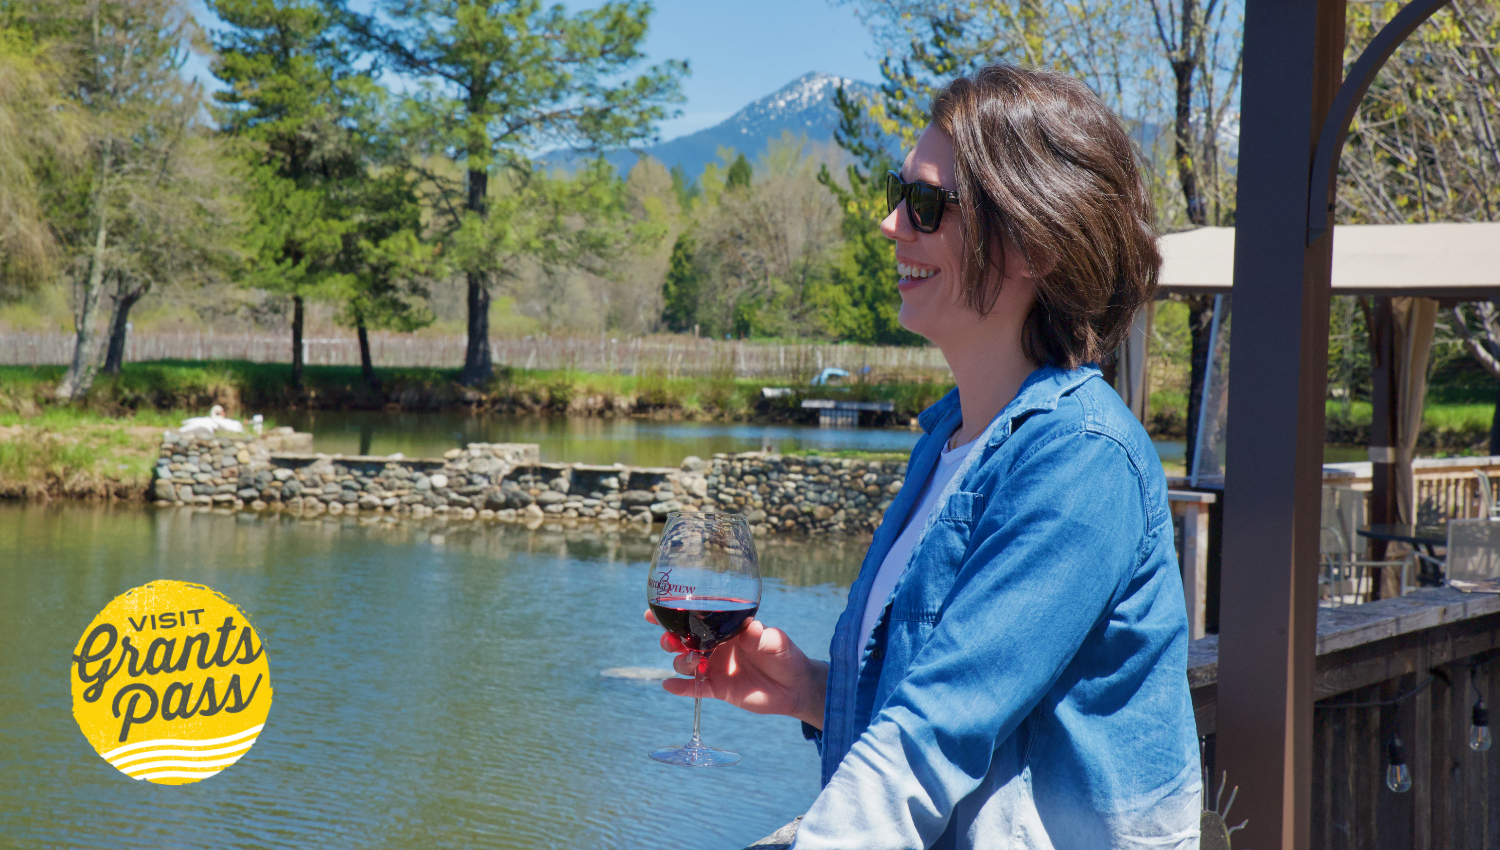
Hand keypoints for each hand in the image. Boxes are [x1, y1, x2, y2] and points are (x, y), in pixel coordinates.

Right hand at [645, 610, 827, 729]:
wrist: (795, 686)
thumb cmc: (785, 655)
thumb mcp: (775, 641)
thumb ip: (760, 636)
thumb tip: (751, 628)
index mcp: (726, 630)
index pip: (696, 619)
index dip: (674, 615)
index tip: (654, 611)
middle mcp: (716, 647)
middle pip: (683, 641)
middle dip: (670, 638)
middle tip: (670, 639)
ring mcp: (715, 668)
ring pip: (686, 664)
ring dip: (680, 661)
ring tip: (692, 661)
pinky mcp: (719, 689)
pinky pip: (695, 689)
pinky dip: (681, 688)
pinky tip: (668, 686)